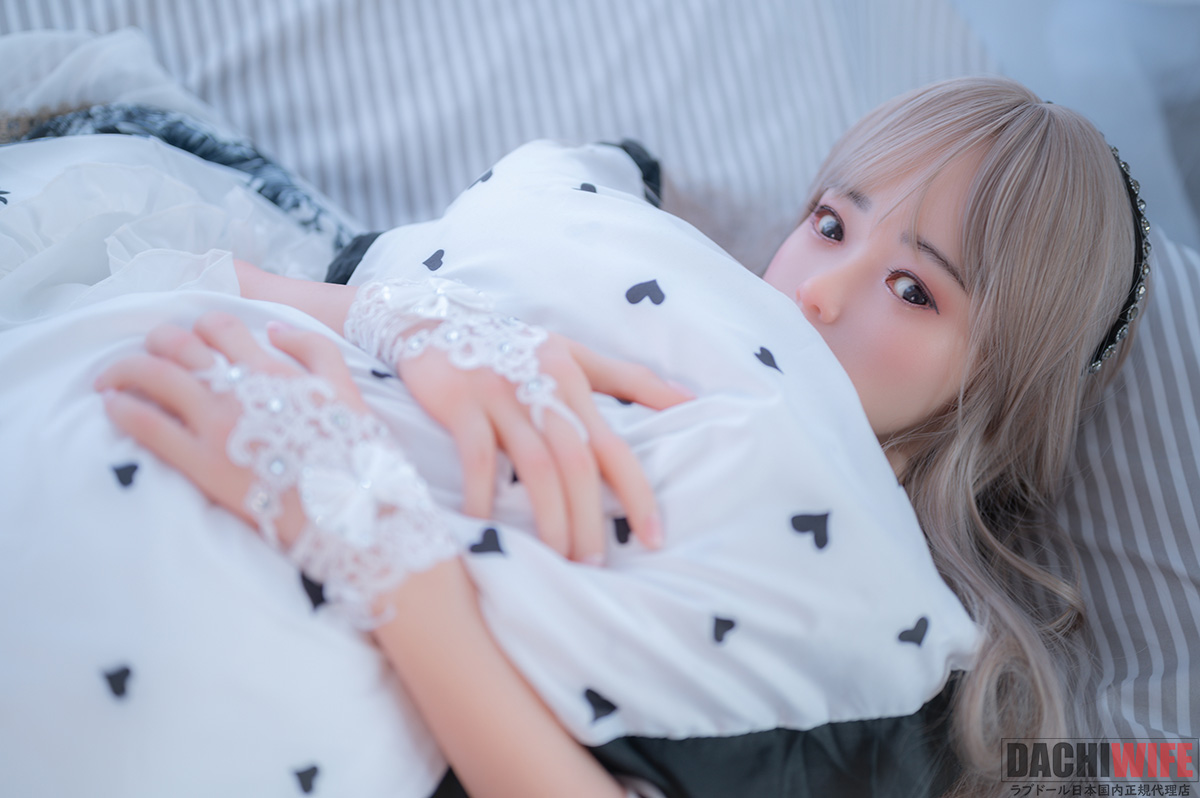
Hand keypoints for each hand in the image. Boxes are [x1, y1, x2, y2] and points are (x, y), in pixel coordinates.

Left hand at [94, 312, 370, 547]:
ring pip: (153, 377)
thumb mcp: (347, 390)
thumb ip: (313, 349)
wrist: (352, 512)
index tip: (192, 341)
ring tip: (111, 379)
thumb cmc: (354, 455)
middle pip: (176, 345)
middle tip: (145, 355)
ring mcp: (217, 425)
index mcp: (273, 369)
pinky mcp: (202, 464)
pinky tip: (112, 408)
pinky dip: (123, 410)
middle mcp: (239, 389)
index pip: (219, 326)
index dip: (199, 327)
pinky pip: (148, 426)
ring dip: (124, 370)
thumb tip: (274, 327)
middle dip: (153, 342)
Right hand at [397, 331, 691, 563]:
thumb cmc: (509, 345)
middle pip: (578, 463)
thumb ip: (628, 379)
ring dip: (550, 518)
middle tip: (593, 566)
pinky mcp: (458, 400)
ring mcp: (499, 393)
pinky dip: (482, 496)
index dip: (637, 492)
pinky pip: (475, 457)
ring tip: (556, 559)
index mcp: (572, 378)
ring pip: (536, 465)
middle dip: (590, 520)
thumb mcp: (572, 352)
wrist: (427, 318)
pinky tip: (484, 528)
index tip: (653, 538)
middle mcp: (541, 385)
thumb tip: (691, 400)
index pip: (614, 445)